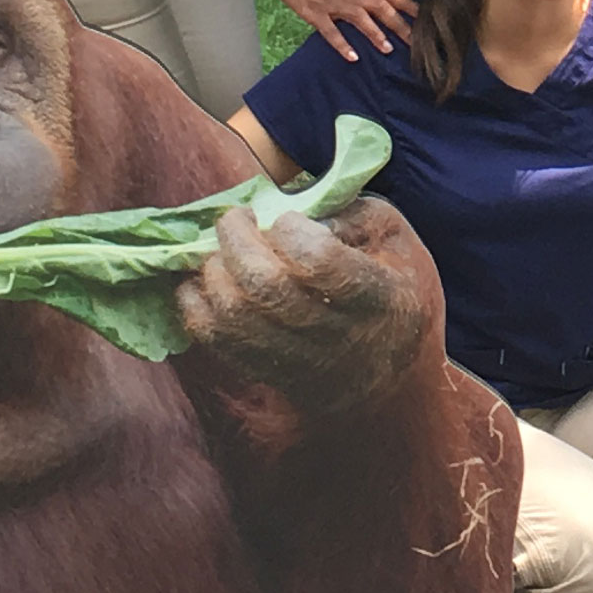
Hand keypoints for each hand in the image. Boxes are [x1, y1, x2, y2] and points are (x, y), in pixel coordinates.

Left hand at [178, 196, 430, 418]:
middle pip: (269, 289)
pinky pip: (219, 345)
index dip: (292, 232)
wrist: (390, 379)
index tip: (288, 218)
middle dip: (238, 241)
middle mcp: (341, 337)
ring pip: (236, 319)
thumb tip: (293, 216)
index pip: (323, 265)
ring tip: (220, 250)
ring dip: (213, 274)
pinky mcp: (270, 377)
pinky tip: (202, 282)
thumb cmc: (394, 288)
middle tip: (236, 218)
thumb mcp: (396, 239)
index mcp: (381, 297)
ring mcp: (302, 364)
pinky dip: (197, 308)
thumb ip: (353, 214)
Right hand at [276, 0, 419, 61]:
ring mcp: (333, 3)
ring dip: (375, 33)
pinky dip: (341, 43)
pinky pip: (330, 30)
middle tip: (417, 43)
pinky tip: (351, 57)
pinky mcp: (315, 12)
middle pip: (382, 8)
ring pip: (360, 18)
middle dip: (401, 25)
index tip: (428, 19)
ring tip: (388, 49)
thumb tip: (376, 0)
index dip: (411, 7)